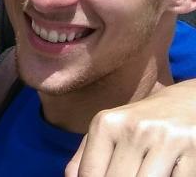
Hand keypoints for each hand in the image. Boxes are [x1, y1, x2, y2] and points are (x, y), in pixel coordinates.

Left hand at [66, 82, 195, 175]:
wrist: (188, 102)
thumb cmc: (143, 123)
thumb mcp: (110, 130)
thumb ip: (86, 155)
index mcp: (106, 123)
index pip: (89, 174)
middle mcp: (133, 128)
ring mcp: (165, 139)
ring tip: (142, 176)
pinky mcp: (194, 150)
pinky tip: (167, 175)